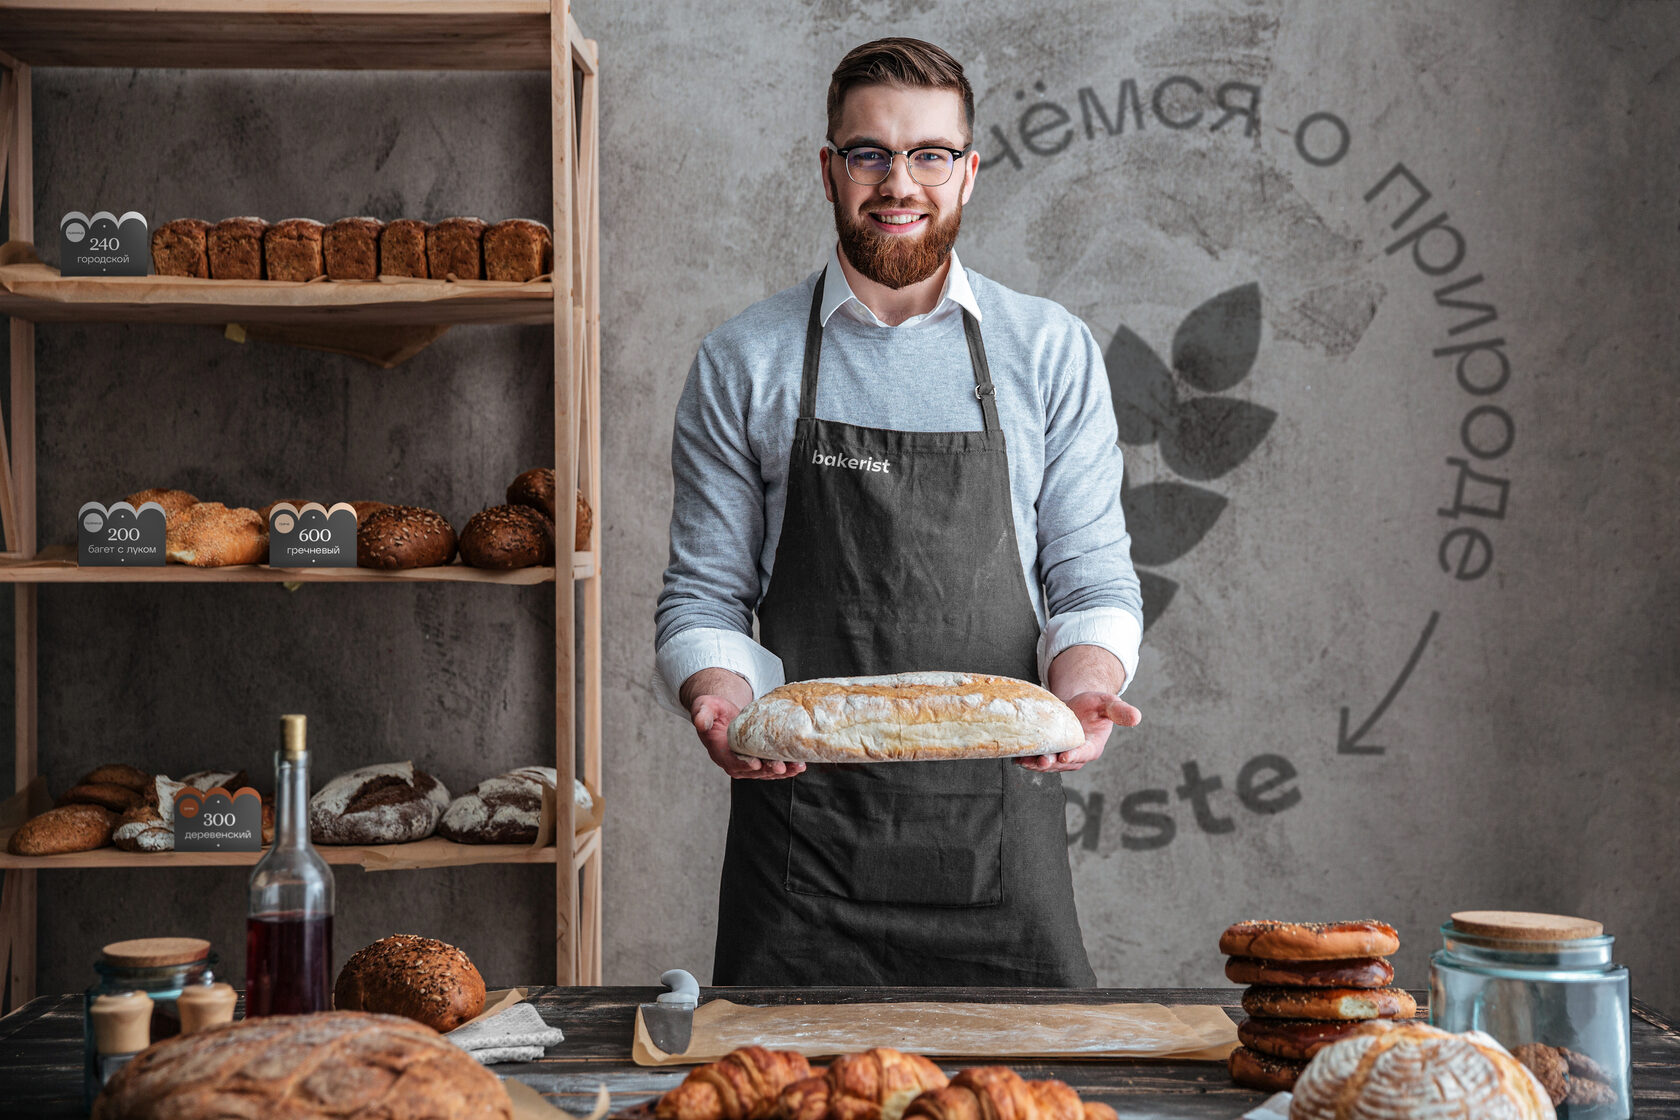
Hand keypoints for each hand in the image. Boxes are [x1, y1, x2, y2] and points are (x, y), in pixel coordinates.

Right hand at [689, 694, 806, 779]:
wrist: (723, 713)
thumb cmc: (713, 709)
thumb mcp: (703, 707)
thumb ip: (702, 715)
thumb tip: (700, 722)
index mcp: (719, 751)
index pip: (731, 761)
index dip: (743, 763)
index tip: (756, 763)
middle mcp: (733, 762)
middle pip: (752, 770)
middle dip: (768, 769)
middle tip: (781, 766)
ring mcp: (747, 764)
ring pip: (766, 771)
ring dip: (783, 771)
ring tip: (797, 766)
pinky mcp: (759, 760)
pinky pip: (773, 767)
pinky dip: (787, 767)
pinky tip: (799, 765)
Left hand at [1016, 691, 1141, 773]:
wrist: (1075, 704)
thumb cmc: (1093, 704)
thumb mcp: (1108, 703)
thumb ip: (1120, 711)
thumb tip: (1137, 717)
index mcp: (1092, 747)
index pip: (1084, 754)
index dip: (1075, 756)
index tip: (1064, 756)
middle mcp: (1075, 755)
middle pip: (1062, 764)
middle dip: (1051, 764)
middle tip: (1042, 761)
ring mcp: (1059, 755)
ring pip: (1047, 764)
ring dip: (1036, 764)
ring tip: (1025, 761)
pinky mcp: (1046, 752)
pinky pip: (1036, 758)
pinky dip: (1026, 758)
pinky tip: (1016, 756)